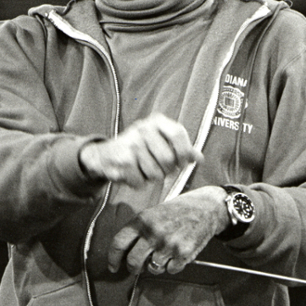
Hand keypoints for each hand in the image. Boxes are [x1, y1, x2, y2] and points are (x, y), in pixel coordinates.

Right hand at [79, 113, 202, 188]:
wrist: (105, 155)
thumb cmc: (139, 148)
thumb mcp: (161, 142)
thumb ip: (181, 149)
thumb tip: (199, 158)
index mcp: (157, 121)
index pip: (178, 134)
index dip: (184, 152)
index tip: (181, 162)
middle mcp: (144, 128)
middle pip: (168, 160)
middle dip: (166, 170)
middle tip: (157, 166)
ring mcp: (132, 143)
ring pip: (156, 174)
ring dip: (151, 177)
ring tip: (142, 168)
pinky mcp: (123, 160)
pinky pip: (141, 182)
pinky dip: (138, 183)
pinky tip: (132, 174)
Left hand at [108, 186, 229, 274]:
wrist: (205, 207)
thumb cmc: (178, 210)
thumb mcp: (153, 213)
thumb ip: (139, 230)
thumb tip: (126, 252)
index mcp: (142, 220)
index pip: (119, 242)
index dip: (113, 258)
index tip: (113, 266)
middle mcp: (153, 232)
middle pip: (133, 261)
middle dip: (133, 268)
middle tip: (136, 268)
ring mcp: (168, 244)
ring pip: (152, 268)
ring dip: (155, 266)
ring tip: (163, 254)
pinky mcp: (183, 253)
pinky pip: (171, 270)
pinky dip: (172, 266)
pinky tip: (176, 254)